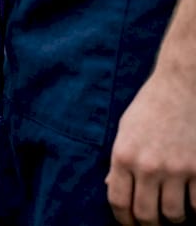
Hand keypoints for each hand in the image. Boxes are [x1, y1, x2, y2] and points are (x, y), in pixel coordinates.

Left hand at [107, 70, 195, 224]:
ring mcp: (176, 168)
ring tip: (173, 216)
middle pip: (146, 214)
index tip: (129, 224)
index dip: (123, 220)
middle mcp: (148, 166)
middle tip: (152, 225)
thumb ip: (118, 162)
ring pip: (175, 214)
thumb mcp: (124, 131)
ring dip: (174, 220)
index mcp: (123, 156)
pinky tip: (192, 205)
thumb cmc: (149, 107)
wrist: (180, 87)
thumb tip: (111, 187)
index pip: (118, 201)